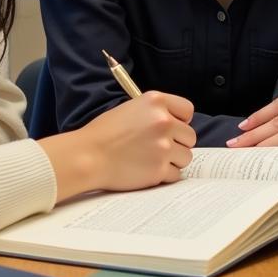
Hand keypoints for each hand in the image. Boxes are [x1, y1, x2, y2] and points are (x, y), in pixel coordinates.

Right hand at [40, 91, 195, 198]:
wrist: (87, 156)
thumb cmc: (104, 133)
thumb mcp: (131, 108)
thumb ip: (155, 113)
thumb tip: (177, 124)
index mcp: (156, 101)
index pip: (187, 110)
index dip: (181, 120)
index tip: (172, 127)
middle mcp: (163, 121)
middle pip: (190, 136)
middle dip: (177, 143)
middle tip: (158, 147)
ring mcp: (163, 146)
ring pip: (186, 156)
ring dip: (172, 160)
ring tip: (151, 159)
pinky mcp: (159, 169)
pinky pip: (176, 174)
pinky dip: (164, 175)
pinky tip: (147, 169)